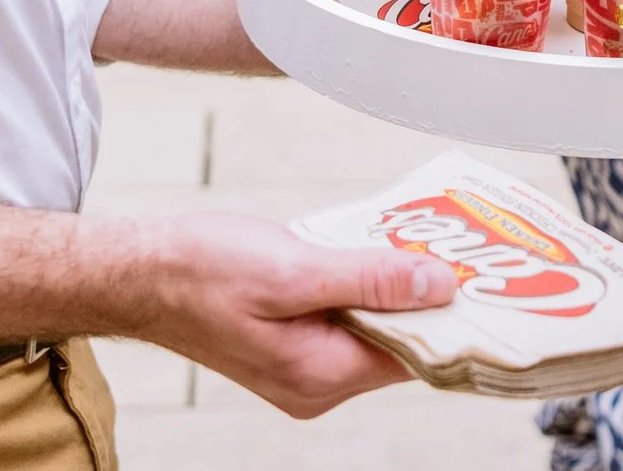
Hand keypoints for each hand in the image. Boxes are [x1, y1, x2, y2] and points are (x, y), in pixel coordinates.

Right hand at [132, 211, 456, 417]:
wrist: (140, 273)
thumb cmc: (198, 272)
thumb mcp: (293, 268)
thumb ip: (369, 280)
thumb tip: (438, 287)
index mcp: (320, 376)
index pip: (414, 356)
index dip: (450, 317)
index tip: (482, 277)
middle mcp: (316, 383)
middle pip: (398, 342)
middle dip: (423, 294)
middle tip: (452, 244)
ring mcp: (304, 367)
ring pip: (374, 327)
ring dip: (391, 284)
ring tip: (411, 238)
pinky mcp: (293, 345)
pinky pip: (347, 318)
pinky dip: (361, 286)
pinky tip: (367, 250)